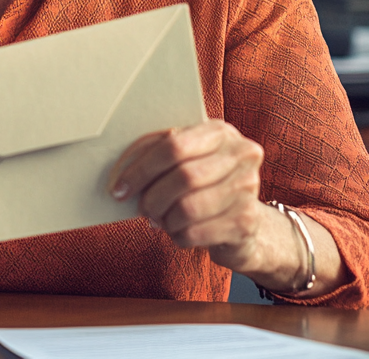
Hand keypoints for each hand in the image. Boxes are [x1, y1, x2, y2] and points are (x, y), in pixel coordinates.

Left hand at [106, 121, 269, 272]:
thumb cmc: (205, 184)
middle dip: (153, 197)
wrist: (244, 220)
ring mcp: (248, 188)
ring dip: (165, 219)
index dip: (141, 169)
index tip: (120, 188)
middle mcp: (241, 155)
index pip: (174, 146)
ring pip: (188, 208)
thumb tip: (121, 176)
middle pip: (183, 177)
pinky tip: (179, 232)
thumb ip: (160, 157)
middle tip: (142, 208)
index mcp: (220, 132)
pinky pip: (196, 232)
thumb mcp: (187, 161)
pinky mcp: (246, 222)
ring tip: (161, 220)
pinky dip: (178, 236)